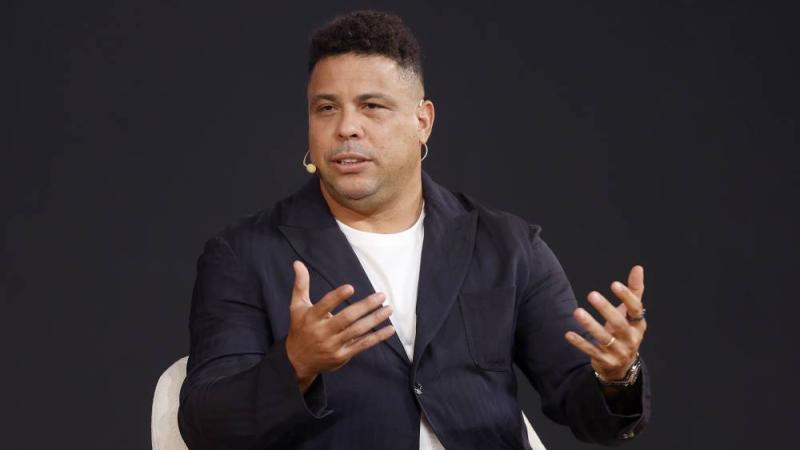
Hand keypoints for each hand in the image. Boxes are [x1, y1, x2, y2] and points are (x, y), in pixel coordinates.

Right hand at [285, 261, 395, 392]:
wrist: (297, 361)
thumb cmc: (299, 328)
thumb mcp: (297, 306)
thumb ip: (301, 285)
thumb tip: (297, 263)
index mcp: (311, 318)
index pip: (325, 306)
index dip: (337, 297)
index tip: (350, 287)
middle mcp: (322, 332)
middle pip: (346, 318)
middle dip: (365, 306)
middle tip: (381, 296)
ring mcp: (333, 345)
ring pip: (357, 331)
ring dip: (374, 320)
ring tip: (388, 309)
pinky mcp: (342, 355)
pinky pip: (362, 345)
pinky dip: (377, 337)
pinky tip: (389, 329)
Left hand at [565, 265, 646, 380]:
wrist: (622, 366)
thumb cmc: (625, 332)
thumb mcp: (631, 314)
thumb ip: (634, 291)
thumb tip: (638, 267)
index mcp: (638, 325)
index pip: (636, 310)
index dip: (626, 297)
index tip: (614, 284)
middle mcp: (630, 339)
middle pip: (619, 324)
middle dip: (605, 309)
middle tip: (592, 294)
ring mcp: (618, 352)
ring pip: (603, 338)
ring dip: (590, 325)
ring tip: (577, 312)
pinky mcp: (604, 361)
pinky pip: (591, 351)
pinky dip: (580, 343)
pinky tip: (568, 334)